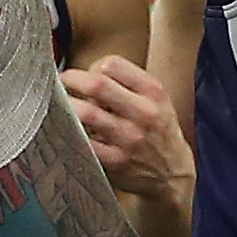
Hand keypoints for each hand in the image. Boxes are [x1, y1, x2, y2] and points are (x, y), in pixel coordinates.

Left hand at [63, 57, 192, 205]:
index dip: (93, 66)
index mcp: (153, 92)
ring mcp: (129, 138)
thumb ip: (128, 82)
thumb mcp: (156, 98)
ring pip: (87, 113)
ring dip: (67, 105)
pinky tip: (69, 128)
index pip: (112, 64)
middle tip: (63, 82)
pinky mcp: (116, 161)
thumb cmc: (158, 130)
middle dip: (72, 79)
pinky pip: (84, 141)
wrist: (173, 172)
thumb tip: (88, 74)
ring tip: (63, 104)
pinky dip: (71, 131)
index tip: (87, 73)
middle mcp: (144, 113)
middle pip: (97, 85)